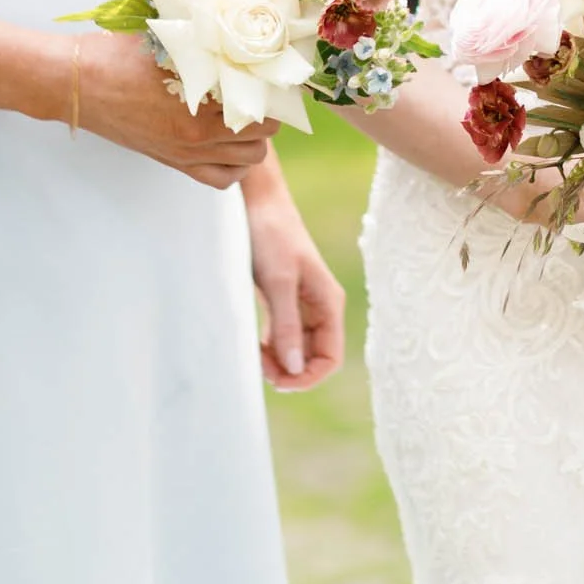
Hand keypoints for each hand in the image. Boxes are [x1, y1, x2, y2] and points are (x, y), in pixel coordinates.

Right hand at [72, 32, 272, 188]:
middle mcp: (197, 137)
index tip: (271, 75)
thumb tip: (247, 40)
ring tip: (246, 115)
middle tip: (261, 93)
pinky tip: (230, 143)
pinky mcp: (173, 162)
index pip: (264, 107)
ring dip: (255, 139)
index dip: (274, 91)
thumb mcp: (170, 40)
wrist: (76, 84)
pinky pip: (221, 179)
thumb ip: (209, 46)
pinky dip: (235, 165)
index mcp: (199, 105)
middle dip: (269, 113)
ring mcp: (185, 154)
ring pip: (248, 160)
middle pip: (263, 136)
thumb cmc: (118, 54)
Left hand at [246, 176, 346, 390]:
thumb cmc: (271, 235)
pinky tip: (253, 345)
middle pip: (313, 357)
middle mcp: (320, 307)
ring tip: (253, 357)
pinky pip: (282, 335)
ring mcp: (301, 304)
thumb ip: (286, 326)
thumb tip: (295, 369)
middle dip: (290, 370)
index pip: (330, 357)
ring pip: (296, 349)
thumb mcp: (278, 282)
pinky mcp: (282, 299)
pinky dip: (270, 346)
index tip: (279, 382)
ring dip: (278, 361)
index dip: (309, 377)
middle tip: (258, 369)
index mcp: (328, 303)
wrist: (256, 201)